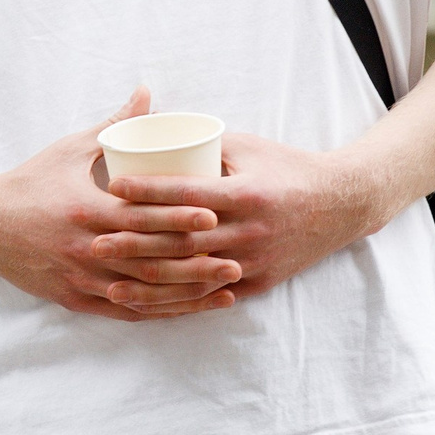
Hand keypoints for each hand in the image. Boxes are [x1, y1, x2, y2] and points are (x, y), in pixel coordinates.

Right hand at [0, 87, 238, 320]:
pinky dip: (159, 310)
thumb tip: (148, 93)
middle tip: (237, 257)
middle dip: (196, 261)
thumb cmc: (31, 181)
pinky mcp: (76, 299)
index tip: (214, 214)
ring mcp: (81, 278)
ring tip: (225, 288)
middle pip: (150, 258)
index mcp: (86, 209)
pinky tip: (187, 308)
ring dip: (187, 292)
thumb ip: (114, 124)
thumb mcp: (69, 149)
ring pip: (143, 291)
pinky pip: (125, 310)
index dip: (179, 216)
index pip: (141, 215)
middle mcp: (86, 248)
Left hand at [105, 132, 392, 299]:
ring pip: (192, 276)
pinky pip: (210, 297)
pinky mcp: (257, 283)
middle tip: (93, 239)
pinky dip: (176, 301)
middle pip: (181, 241)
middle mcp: (248, 231)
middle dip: (134, 242)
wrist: (340, 205)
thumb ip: (202, 144)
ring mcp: (252, 262)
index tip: (111, 188)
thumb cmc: (286, 167)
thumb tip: (153, 130)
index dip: (148, 192)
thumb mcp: (247, 147)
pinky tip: (147, 304)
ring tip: (108, 281)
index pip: (187, 194)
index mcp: (244, 194)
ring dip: (147, 282)